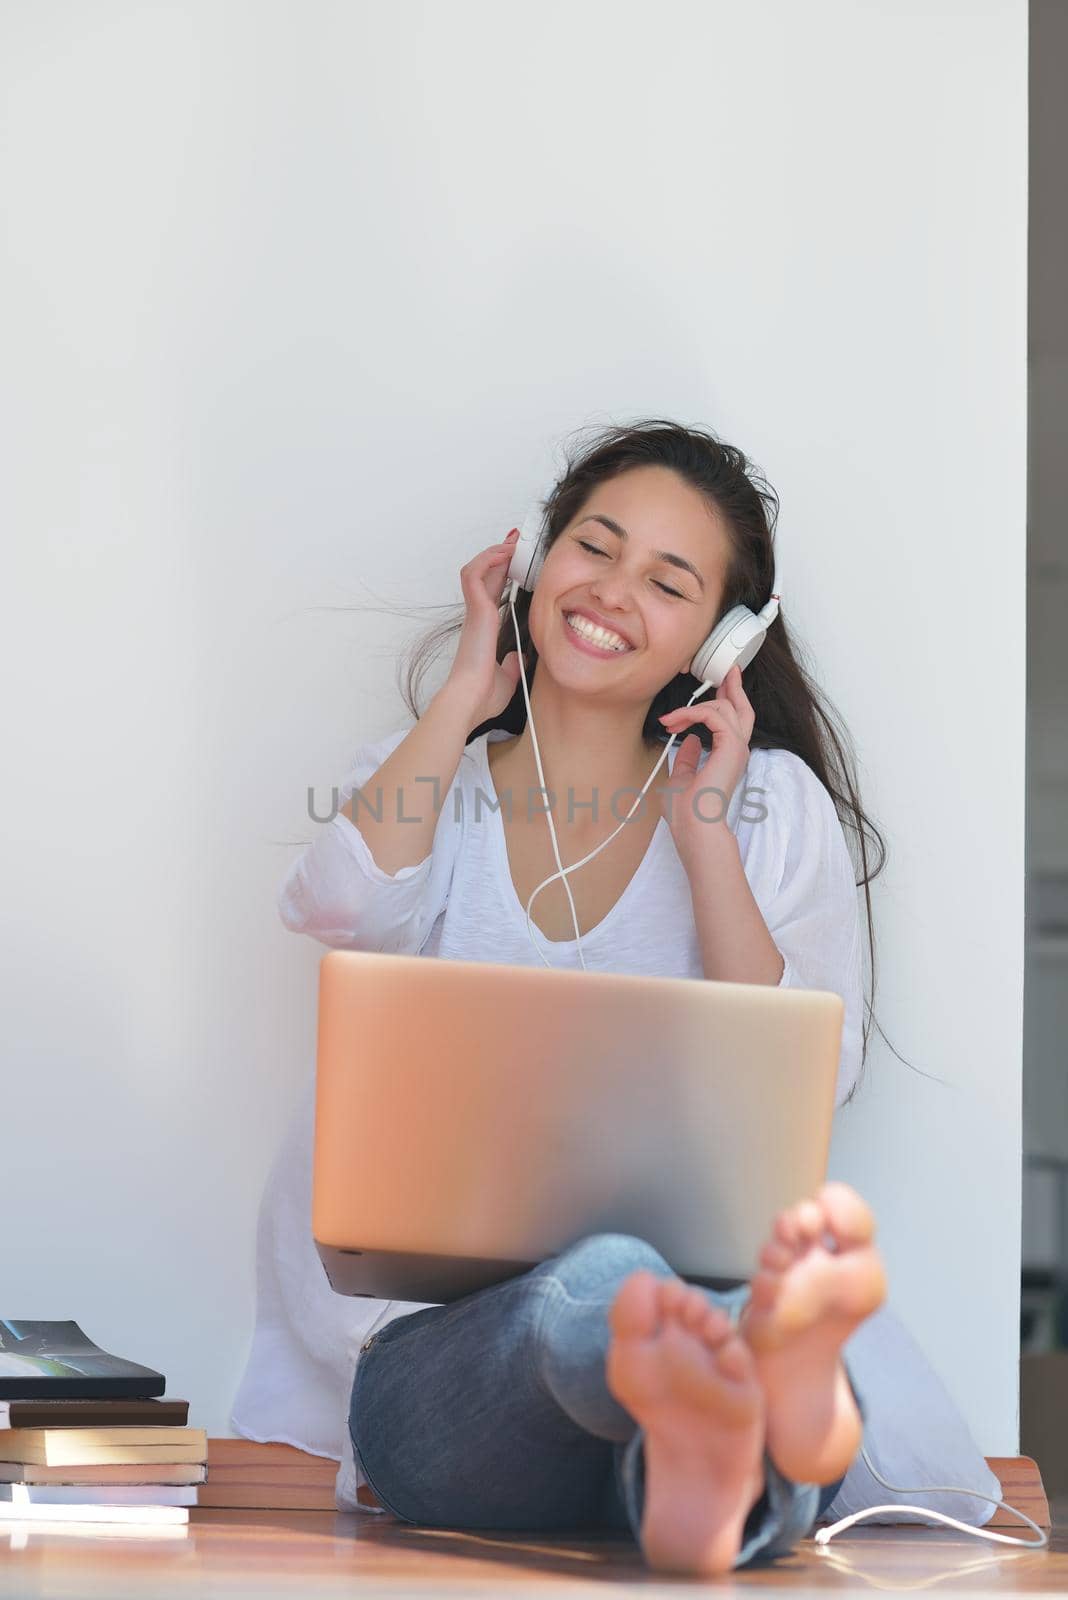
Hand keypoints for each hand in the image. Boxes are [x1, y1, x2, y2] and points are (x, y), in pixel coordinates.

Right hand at [445, 529, 523, 723]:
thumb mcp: (506, 678)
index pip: (492, 593)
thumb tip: (518, 659)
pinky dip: (487, 560)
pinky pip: (475, 575)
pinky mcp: (476, 611)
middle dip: (499, 554)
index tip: (513, 560)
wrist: (470, 701)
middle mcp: (477, 618)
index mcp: (483, 631)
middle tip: (514, 540)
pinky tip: (503, 552)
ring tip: (511, 542)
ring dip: (493, 553)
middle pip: (486, 576)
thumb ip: (512, 666)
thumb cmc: (482, 695)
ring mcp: (474, 613)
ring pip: (477, 570)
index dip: (501, 574)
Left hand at [655, 665, 754, 865]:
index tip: (718, 688)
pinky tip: (674, 723)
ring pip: (725, 708)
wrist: (695, 827)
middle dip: (733, 687)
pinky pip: (713, 715)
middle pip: (742, 709)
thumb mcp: (682, 778)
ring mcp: (736, 748)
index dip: (727, 702)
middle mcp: (737, 751)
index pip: (734, 723)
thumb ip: (688, 758)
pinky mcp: (730, 746)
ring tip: (670, 718)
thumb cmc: (688, 812)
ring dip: (693, 706)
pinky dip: (691, 713)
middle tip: (727, 670)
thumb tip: (689, 741)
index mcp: (729, 758)